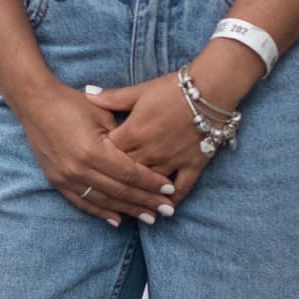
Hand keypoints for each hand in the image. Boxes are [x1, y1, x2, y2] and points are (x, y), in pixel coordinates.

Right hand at [18, 80, 178, 226]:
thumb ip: (122, 139)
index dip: (152, 184)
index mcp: (93, 150)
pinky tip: (117, 220)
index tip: (170, 190)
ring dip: (128, 211)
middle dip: (146, 202)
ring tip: (149, 218)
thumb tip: (143, 160)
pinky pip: (82, 202)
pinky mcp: (57, 181)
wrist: (36, 103)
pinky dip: (101, 212)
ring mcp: (66, 178)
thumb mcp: (103, 115)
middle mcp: (79, 168)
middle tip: (167, 210)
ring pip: (104, 201)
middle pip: (120, 191)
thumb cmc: (72, 103)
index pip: (130, 173)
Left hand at [84, 69, 225, 204]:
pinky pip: (182, 188)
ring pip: (151, 185)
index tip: (94, 168)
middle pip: (126, 174)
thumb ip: (112, 97)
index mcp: (134, 132)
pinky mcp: (193, 164)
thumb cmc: (173, 88)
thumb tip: (87, 92)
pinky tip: (167, 210)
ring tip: (133, 210)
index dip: (100, 161)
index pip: (109, 153)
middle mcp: (150, 151)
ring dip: (142, 198)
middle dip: (116, 185)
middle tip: (107, 196)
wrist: (211, 89)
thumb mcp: (140, 91)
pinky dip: (173, 199)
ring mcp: (172, 160)